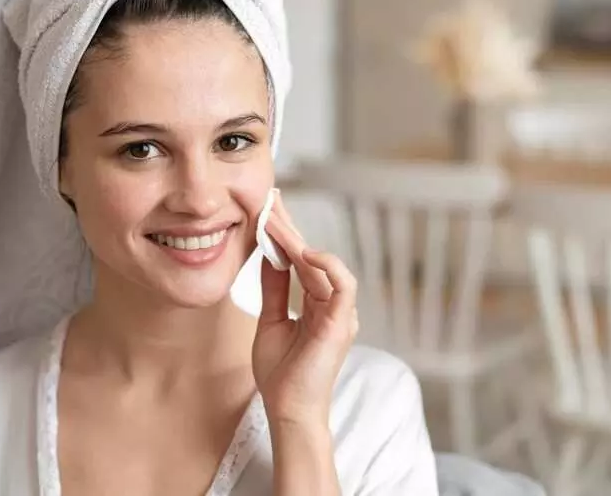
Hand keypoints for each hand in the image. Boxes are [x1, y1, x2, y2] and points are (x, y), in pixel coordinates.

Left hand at [252, 193, 358, 426]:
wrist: (287, 409)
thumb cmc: (281, 374)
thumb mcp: (270, 320)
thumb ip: (274, 289)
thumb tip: (268, 255)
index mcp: (317, 303)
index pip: (302, 260)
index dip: (287, 233)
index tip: (268, 210)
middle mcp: (332, 304)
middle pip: (311, 255)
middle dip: (289, 226)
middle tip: (270, 200)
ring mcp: (340, 313)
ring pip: (322, 264)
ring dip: (297, 240)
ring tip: (273, 221)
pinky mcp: (341, 323)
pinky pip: (343, 285)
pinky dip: (327, 265)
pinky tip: (304, 251)